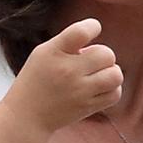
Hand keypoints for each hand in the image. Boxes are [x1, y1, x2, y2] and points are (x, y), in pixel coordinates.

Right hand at [1, 18, 122, 141]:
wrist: (27, 116)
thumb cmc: (36, 78)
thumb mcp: (43, 52)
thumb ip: (68, 41)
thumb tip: (97, 42)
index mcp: (54, 52)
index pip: (81, 32)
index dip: (93, 26)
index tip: (92, 29)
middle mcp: (68, 71)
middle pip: (106, 54)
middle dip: (102, 53)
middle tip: (89, 60)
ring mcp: (79, 91)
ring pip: (115, 75)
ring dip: (111, 71)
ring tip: (98, 73)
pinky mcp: (87, 107)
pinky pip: (115, 94)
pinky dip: (112, 88)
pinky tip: (99, 86)